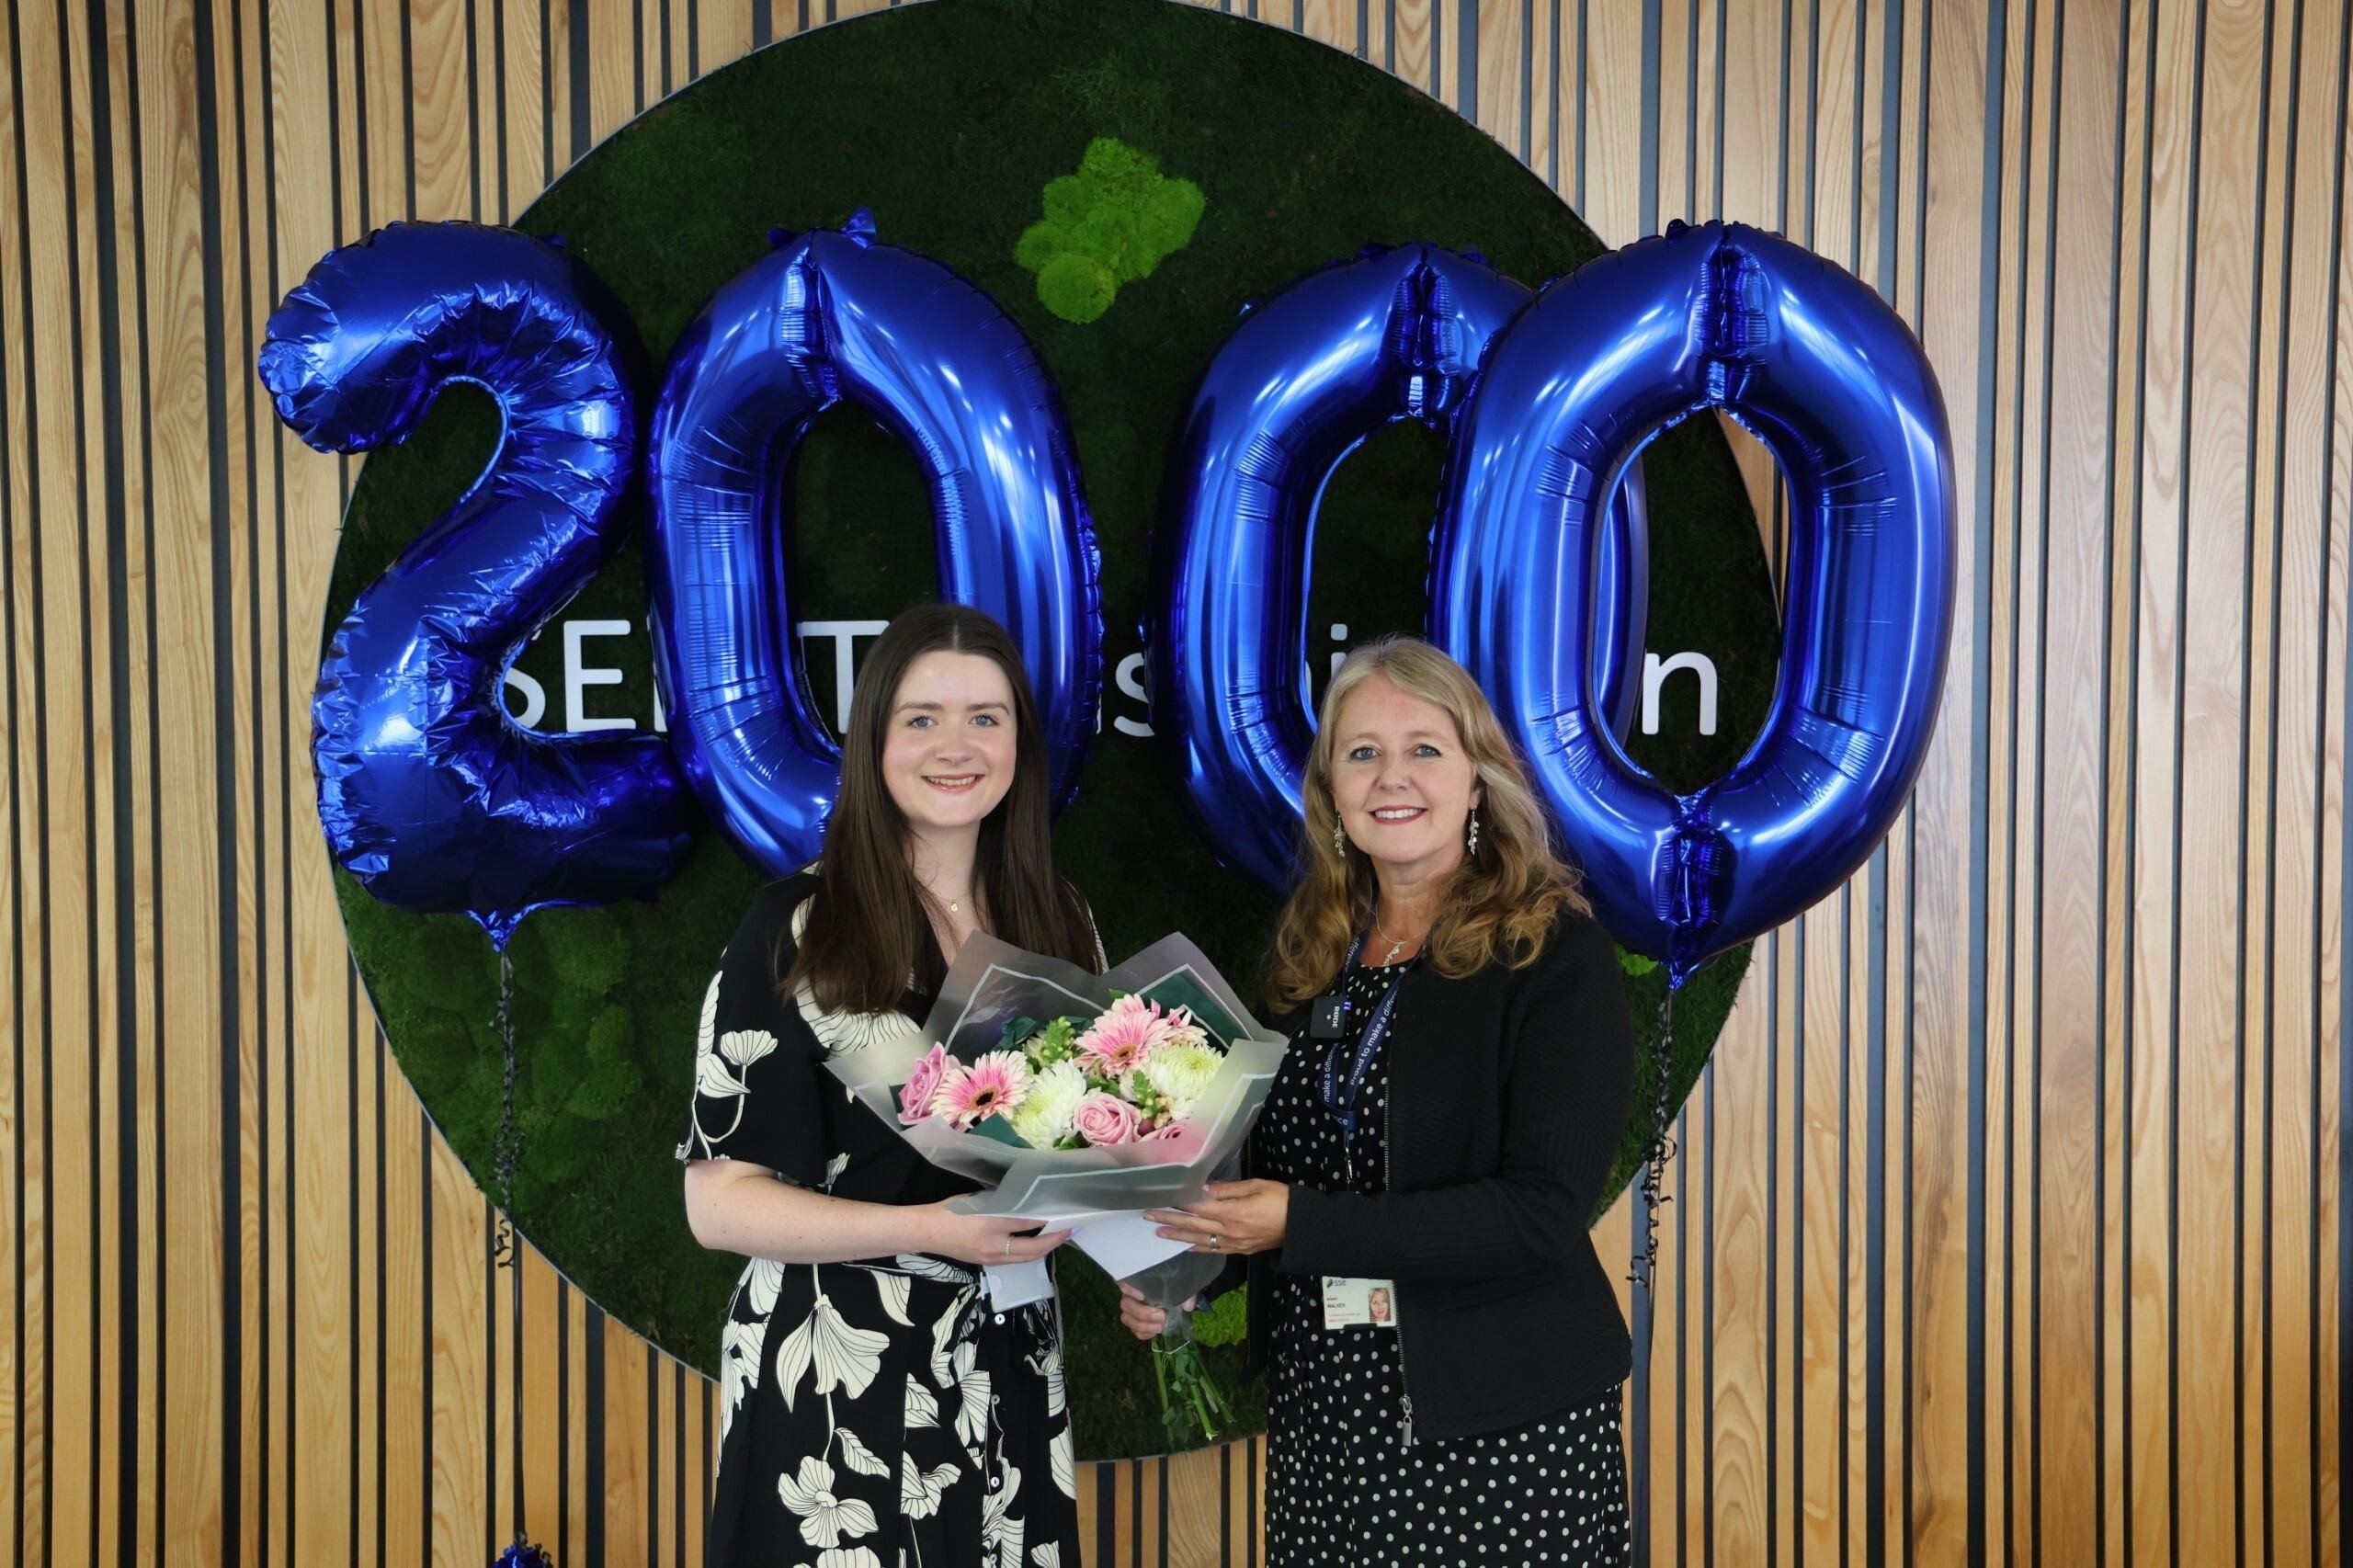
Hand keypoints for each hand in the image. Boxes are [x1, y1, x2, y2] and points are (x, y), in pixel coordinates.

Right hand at [916, 1199, 1069, 1266]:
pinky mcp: (987, 1263)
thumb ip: (1002, 1203)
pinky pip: (1014, 1260)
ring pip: (1025, 1258)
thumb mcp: (978, 1201)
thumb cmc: (950, 1210)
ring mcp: (991, 1259)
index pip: (1028, 1224)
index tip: (1063, 1214)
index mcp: (992, 1225)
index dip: (1048, 1220)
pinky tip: (1034, 1243)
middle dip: (1054, 1241)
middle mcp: (994, 1246)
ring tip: (1056, 1237)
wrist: (927, 1232)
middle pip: (1033, 1249)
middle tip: (1068, 1231)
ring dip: (1043, 1249)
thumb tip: (1026, 1202)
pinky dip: (1028, 1252)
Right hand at [1116, 1282, 1200, 1340]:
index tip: (1142, 1296)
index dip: (1129, 1290)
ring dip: (1143, 1325)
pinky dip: (1143, 1333)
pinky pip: (1134, 1330)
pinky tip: (1155, 1332)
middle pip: (1126, 1304)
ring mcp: (1133, 1308)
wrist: (1179, 1292)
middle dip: (1143, 1313)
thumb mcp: (1183, 1282)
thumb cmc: (1177, 1282)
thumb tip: (1187, 1306)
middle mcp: (1132, 1294)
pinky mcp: (1137, 1322)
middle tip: (1162, 1316)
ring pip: (1127, 1318)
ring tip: (1161, 1327)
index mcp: (1139, 1280)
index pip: (1125, 1282)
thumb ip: (1185, 1291)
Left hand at [1146, 1179, 1289, 1256]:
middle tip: (1147, 1216)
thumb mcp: (1256, 1186)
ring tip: (1157, 1233)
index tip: (1159, 1198)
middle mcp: (1229, 1230)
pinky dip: (1196, 1248)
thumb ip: (1227, 1189)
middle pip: (1193, 1225)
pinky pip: (1213, 1250)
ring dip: (1177, 1236)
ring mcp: (1233, 1243)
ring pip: (1199, 1240)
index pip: (1198, 1208)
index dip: (1177, 1204)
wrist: (1302, 1227)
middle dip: (1169, 1220)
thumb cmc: (1282, 1200)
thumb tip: (1200, 1189)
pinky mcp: (1239, 1251)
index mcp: (1233, 1212)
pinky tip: (1185, 1247)